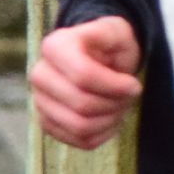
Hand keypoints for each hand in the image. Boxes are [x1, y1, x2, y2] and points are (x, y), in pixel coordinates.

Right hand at [30, 16, 142, 149]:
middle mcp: (40, 75)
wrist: (96, 57)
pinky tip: (111, 119)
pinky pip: (79, 141)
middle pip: (82, 104)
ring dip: (110, 121)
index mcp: (54, 47)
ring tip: (121, 106)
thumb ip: (113, 38)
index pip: (83, 76)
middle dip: (115, 104)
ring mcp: (40, 101)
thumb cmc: (109, 45)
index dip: (115, 86)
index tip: (134, 85)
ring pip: (80, 127)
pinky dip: (103, 135)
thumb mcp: (115, 31)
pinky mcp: (47, 123)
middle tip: (129, 96)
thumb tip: (110, 65)